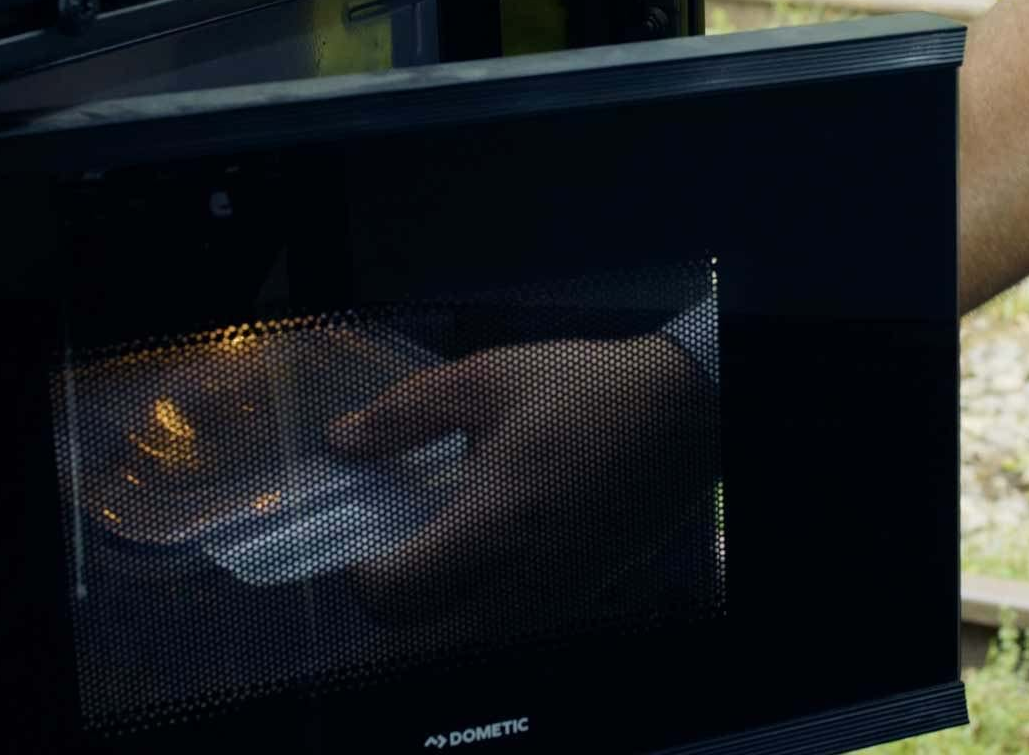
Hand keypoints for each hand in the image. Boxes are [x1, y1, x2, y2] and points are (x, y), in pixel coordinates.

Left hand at [327, 333, 719, 627]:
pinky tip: (483, 566)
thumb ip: (404, 414)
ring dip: (436, 623)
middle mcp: (523, 582)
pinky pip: (510, 633)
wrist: (685, 412)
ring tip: (432, 569)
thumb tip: (343, 440)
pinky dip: (480, 617)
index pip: (394, 596)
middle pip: (423, 646)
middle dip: (393, 616)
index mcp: (493, 527)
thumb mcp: (485, 381)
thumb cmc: (588, 391)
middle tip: (389, 568)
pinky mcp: (581, 597)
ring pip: (468, 647)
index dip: (361, 576)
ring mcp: (556, 598)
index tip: (363, 542)